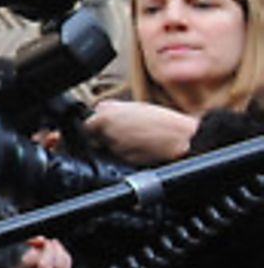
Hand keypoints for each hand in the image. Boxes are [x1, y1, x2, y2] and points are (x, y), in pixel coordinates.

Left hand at [83, 100, 197, 164]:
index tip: (98, 127)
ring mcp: (118, 149)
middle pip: (95, 140)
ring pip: (109, 150)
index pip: (86, 126)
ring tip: (135, 139)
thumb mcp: (132, 105)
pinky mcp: (128, 162)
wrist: (182, 137)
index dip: (93, 127)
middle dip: (103, 137)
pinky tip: (141, 148)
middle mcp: (109, 134)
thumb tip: (97, 110)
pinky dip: (127, 155)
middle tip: (121, 132)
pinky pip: (121, 159)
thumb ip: (110, 107)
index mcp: (106, 117)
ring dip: (116, 146)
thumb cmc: (161, 119)